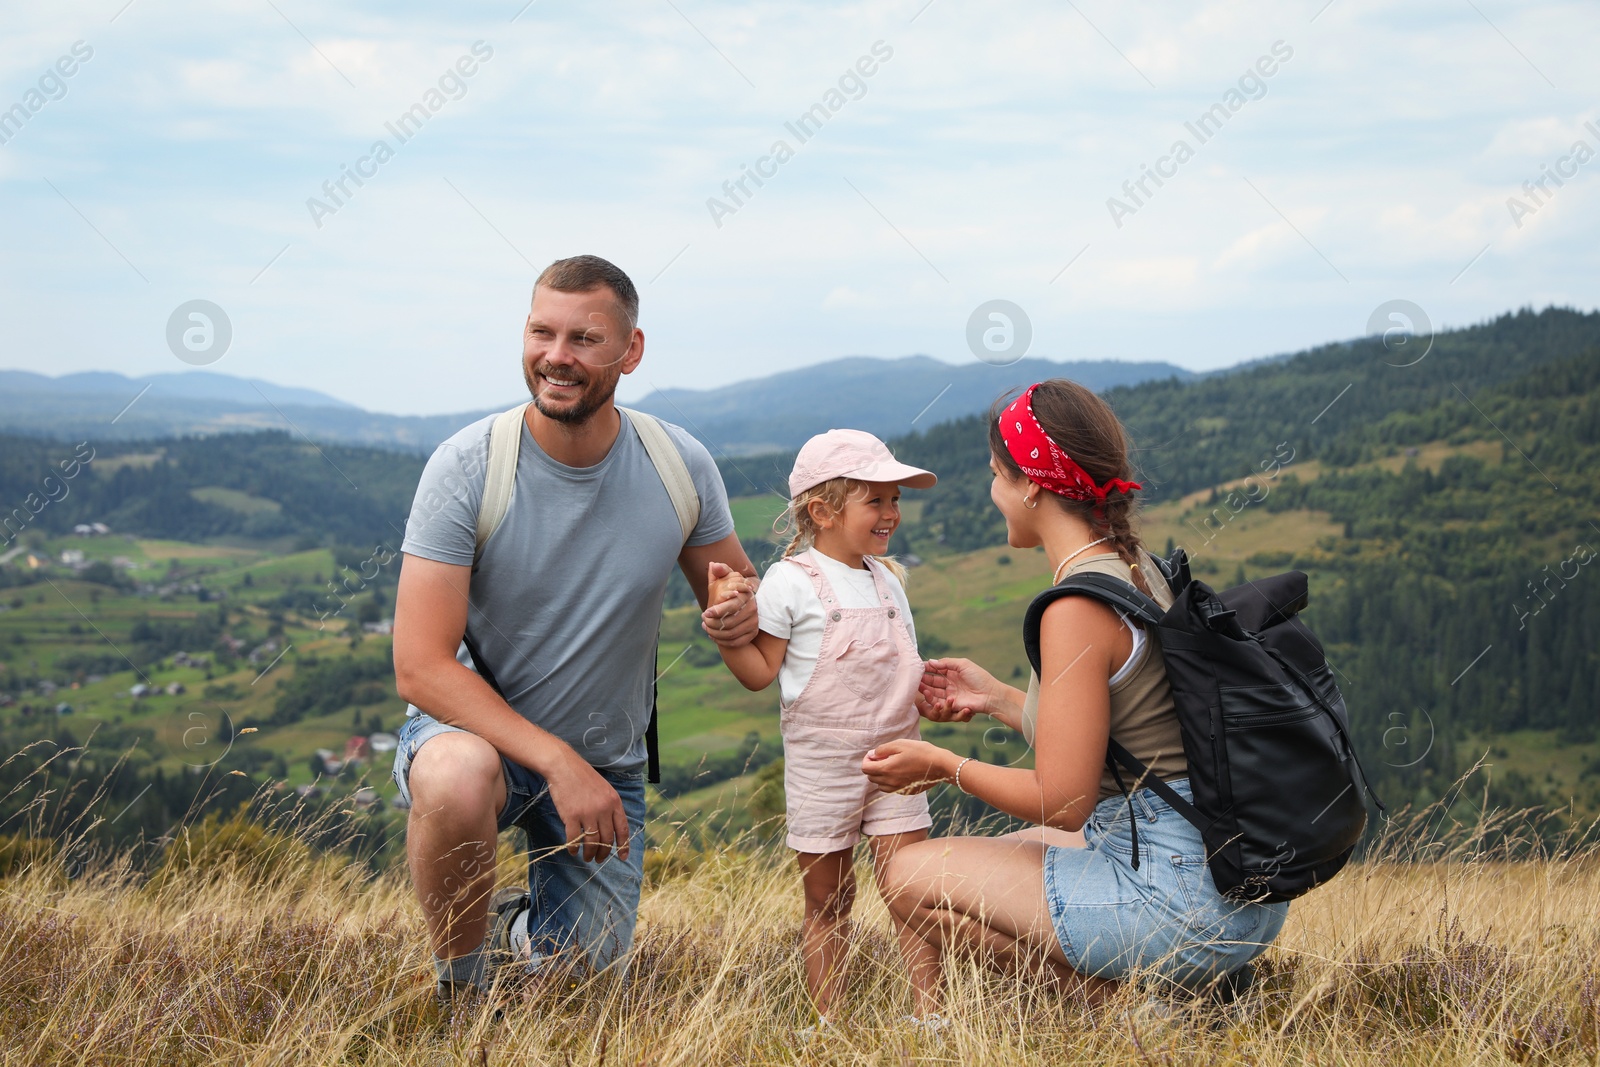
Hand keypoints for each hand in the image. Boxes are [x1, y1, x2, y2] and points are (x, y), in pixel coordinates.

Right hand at [544, 748, 629, 862]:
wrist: (564, 766)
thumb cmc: (583, 777)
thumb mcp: (604, 789)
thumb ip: (610, 807)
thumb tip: (612, 828)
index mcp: (614, 802)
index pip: (622, 829)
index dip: (624, 845)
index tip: (623, 857)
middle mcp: (603, 809)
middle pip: (607, 839)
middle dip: (603, 853)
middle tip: (598, 859)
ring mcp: (587, 813)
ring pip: (592, 842)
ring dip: (589, 853)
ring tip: (586, 858)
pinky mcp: (571, 816)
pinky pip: (574, 839)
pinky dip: (574, 848)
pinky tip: (573, 851)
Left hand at [702, 561, 758, 646]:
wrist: (742, 605)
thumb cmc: (729, 591)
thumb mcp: (725, 580)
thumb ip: (720, 571)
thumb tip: (713, 565)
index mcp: (746, 595)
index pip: (732, 606)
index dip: (717, 611)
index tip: (705, 613)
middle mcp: (753, 609)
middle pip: (730, 622)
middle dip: (713, 623)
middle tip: (703, 620)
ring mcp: (754, 622)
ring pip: (731, 633)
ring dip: (715, 633)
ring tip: (706, 627)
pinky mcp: (753, 633)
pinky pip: (736, 642)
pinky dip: (722, 641)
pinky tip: (713, 636)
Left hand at [862, 739, 951, 794]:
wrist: (940, 766)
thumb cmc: (920, 752)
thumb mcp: (900, 744)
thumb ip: (882, 749)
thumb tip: (872, 755)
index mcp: (887, 769)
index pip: (865, 768)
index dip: (867, 760)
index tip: (874, 754)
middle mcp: (890, 782)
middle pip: (871, 777)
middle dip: (873, 767)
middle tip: (884, 758)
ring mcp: (898, 788)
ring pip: (880, 785)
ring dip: (881, 776)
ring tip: (891, 766)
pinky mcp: (906, 792)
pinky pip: (891, 789)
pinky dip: (890, 782)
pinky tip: (900, 773)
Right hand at [917, 657, 995, 721]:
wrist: (990, 694)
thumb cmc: (979, 677)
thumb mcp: (963, 664)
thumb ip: (946, 662)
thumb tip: (931, 661)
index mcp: (953, 672)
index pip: (937, 669)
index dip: (927, 668)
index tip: (917, 667)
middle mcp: (950, 683)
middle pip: (933, 681)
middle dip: (923, 679)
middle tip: (914, 678)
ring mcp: (950, 694)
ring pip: (934, 691)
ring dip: (926, 689)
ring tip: (918, 686)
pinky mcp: (951, 704)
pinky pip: (939, 701)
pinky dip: (932, 698)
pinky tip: (927, 694)